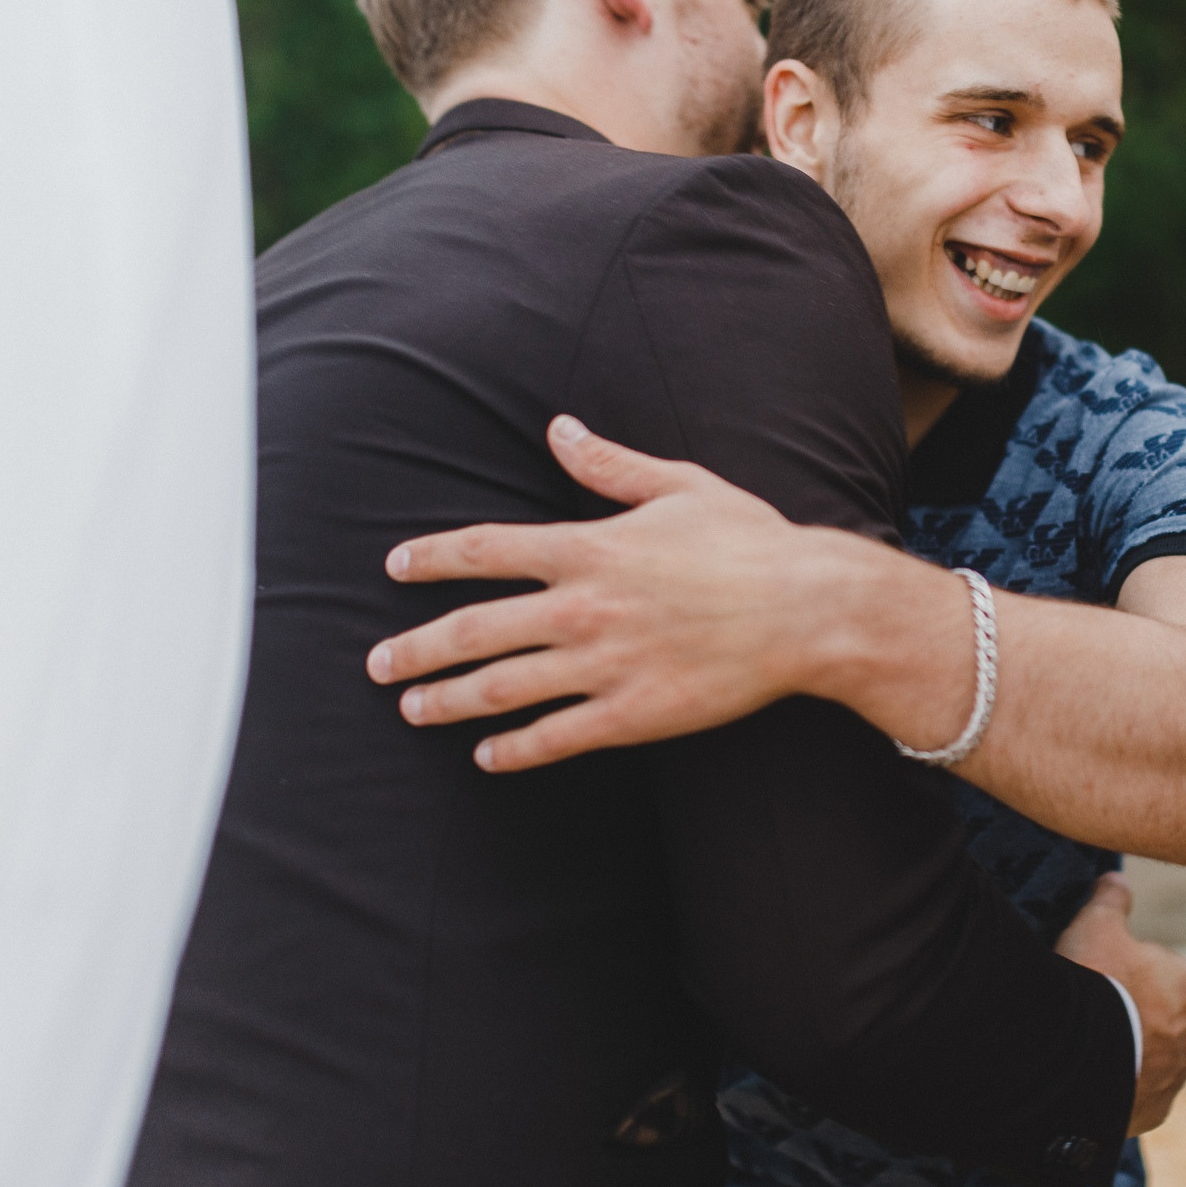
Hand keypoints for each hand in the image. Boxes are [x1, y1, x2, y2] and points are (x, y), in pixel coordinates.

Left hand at [366, 415, 889, 770]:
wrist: (808, 611)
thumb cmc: (751, 543)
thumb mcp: (680, 487)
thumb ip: (610, 464)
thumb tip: (559, 429)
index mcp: (590, 548)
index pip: (486, 549)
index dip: (432, 557)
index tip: (396, 567)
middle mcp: (584, 608)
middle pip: (474, 630)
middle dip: (416, 648)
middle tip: (378, 662)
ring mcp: (604, 666)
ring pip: (502, 688)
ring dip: (448, 701)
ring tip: (412, 709)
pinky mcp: (632, 714)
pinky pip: (555, 737)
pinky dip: (513, 750)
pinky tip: (486, 756)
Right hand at [1056, 875, 1185, 1136]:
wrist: (1073, 1059)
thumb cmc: (1090, 983)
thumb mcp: (1095, 924)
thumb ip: (1110, 898)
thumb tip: (1116, 879)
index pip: (1164, 971)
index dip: (1129, 972)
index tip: (1101, 977)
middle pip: (1166, 1016)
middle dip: (1140, 1015)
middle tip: (1096, 1013)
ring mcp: (1177, 1074)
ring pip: (1158, 1057)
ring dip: (1135, 1052)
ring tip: (1092, 1047)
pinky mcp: (1157, 1110)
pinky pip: (1142, 1093)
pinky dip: (1124, 1086)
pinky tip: (1095, 1077)